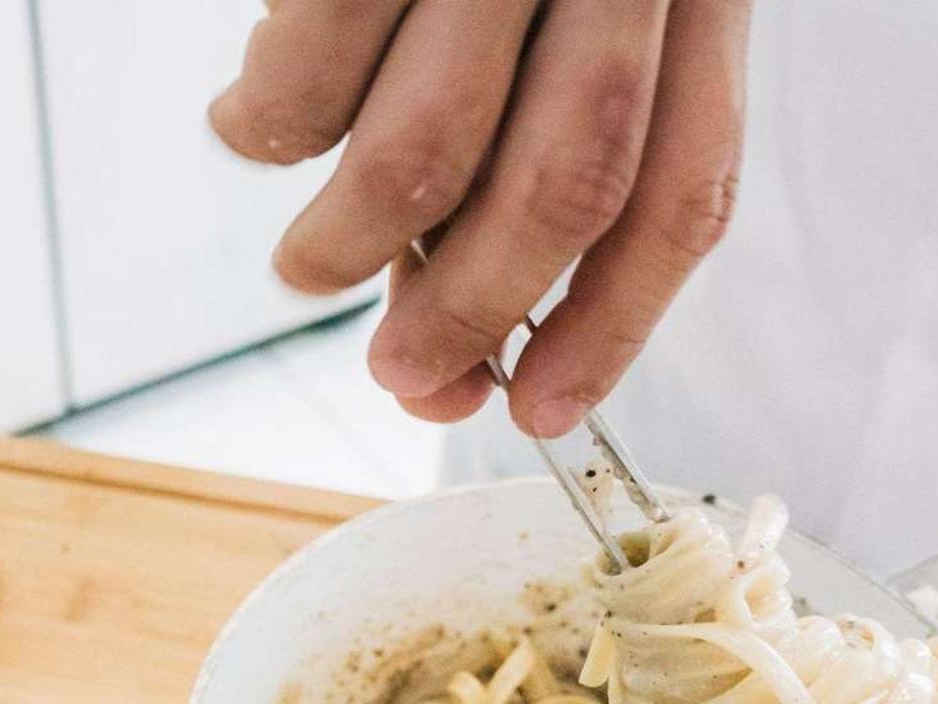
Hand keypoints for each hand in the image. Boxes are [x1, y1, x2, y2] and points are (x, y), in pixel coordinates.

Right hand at [210, 0, 753, 437]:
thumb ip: (532, 140)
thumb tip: (450, 328)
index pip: (683, 188)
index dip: (615, 325)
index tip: (544, 405)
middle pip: (563, 186)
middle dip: (468, 311)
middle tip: (402, 368)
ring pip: (424, 145)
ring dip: (345, 247)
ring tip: (304, 266)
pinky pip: (309, 63)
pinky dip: (268, 125)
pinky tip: (253, 120)